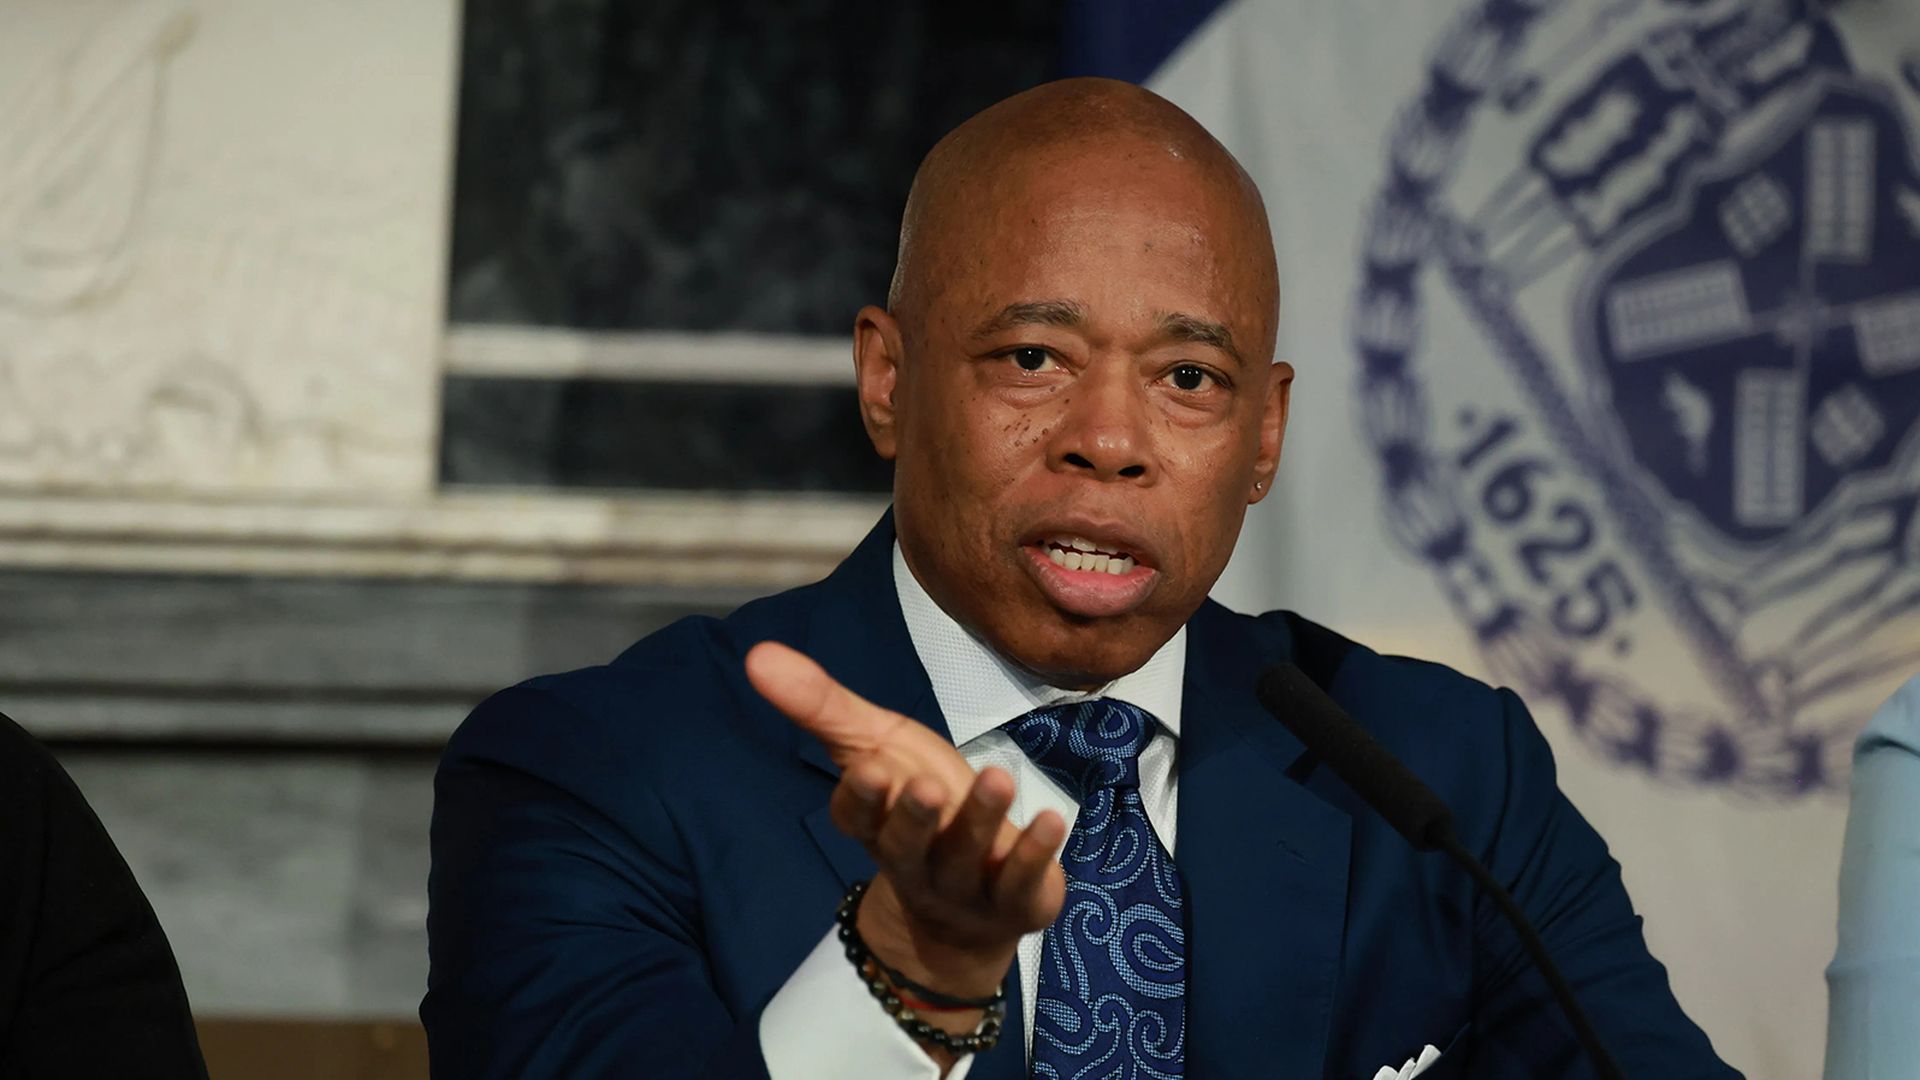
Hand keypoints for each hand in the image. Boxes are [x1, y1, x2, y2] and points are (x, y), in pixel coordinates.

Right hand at [745, 641, 1066, 1013]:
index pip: (858, 817)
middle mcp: (913, 861)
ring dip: (982, 819)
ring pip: (966, 855)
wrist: (967, 907)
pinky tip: (1054, 819)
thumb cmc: (919, 805)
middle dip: (915, 816)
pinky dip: (1036, 852)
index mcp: (875, 825)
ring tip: (998, 778)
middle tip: (927, 785)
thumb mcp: (875, 747)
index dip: (864, 797)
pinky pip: (1021, 881)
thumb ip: (822, 706)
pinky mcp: (1013, 901)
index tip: (870, 766)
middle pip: (907, 843)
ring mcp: (963, 886)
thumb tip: (756, 654)